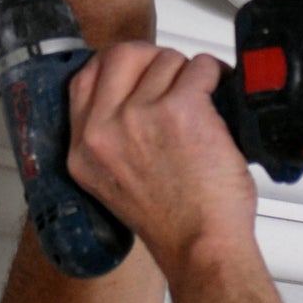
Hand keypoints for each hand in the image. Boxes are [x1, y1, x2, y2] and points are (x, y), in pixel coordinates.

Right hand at [66, 42, 255, 282]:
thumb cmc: (172, 223)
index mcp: (83, 149)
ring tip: (202, 104)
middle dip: (152, 58)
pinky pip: (199, 68)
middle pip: (121, 55)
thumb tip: (130, 94)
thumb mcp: (113, 184)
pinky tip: (219, 96)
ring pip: (166, 61)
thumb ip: (108, 139)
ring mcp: (139, 117)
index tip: (137, 71)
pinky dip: (215, 77)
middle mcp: (104, 130)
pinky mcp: (180, 110)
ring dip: (189, 75)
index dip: (114, 67)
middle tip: (173, 77)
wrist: (201, 247)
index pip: (83, 78)